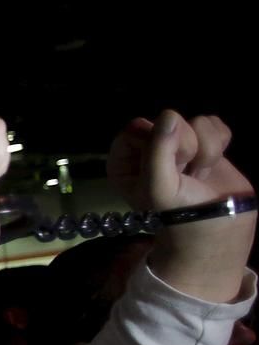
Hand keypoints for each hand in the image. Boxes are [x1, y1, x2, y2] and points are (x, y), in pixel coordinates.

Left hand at [107, 111, 253, 213]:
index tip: (170, 166)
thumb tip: (169, 116)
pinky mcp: (204, 143)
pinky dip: (220, 145)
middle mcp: (147, 149)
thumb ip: (158, 152)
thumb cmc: (180, 214)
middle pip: (169, 120)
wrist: (218, 228)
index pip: (136, 128)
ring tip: (198, 175)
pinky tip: (212, 166)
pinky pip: (214, 124)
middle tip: (185, 175)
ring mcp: (178, 144)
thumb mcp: (159, 187)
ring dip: (205, 150)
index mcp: (124, 160)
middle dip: (186, 147)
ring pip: (196, 121)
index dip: (158, 143)